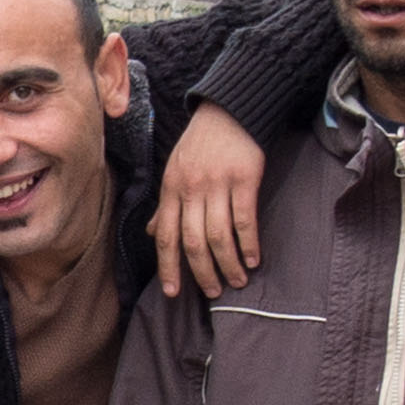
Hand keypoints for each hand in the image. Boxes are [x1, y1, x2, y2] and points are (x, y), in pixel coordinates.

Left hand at [152, 102, 267, 297]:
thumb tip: (152, 233)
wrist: (229, 111)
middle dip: (201, 272)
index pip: (166, 237)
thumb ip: (166, 205)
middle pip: (192, 241)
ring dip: (227, 263)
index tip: (173, 293)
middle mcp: (190, 189)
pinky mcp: (244, 178)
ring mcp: (217, 183)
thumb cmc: (200, 145)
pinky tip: (252, 259)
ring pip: (218, 235)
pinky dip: (248, 243)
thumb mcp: (175, 171)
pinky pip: (244, 218)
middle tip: (212, 292)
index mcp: (171, 189)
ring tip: (237, 281)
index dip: (168, 267)